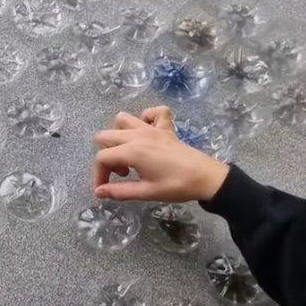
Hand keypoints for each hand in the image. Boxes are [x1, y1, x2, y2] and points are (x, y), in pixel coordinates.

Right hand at [91, 106, 228, 201]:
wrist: (207, 178)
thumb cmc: (176, 186)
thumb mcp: (146, 193)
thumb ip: (119, 191)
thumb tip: (98, 192)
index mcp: (132, 151)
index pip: (102, 158)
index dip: (98, 175)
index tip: (104, 189)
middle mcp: (138, 135)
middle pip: (105, 136)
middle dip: (107, 155)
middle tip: (122, 173)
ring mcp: (152, 128)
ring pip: (123, 119)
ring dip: (119, 135)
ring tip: (129, 153)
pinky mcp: (166, 127)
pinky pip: (153, 112)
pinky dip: (146, 118)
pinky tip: (148, 133)